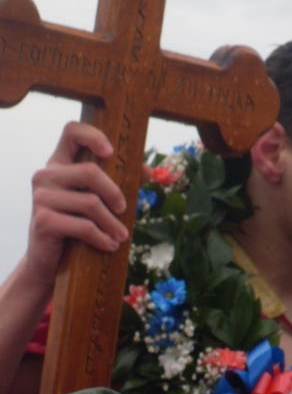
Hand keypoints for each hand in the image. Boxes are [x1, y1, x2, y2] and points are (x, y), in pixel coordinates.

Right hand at [26, 122, 129, 288]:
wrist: (48, 261)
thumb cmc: (75, 225)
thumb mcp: (98, 201)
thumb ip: (121, 182)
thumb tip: (149, 171)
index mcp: (59, 163)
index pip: (71, 131)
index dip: (93, 135)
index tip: (111, 152)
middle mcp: (45, 175)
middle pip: (89, 171)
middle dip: (114, 192)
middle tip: (124, 209)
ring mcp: (41, 198)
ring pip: (90, 202)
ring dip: (111, 223)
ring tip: (121, 236)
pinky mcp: (42, 221)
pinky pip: (83, 226)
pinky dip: (102, 237)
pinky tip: (110, 245)